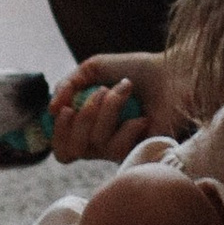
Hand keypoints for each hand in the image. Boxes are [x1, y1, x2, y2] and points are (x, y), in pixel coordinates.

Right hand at [51, 51, 187, 162]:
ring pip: (94, 144)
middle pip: (69, 152)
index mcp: (88, 126)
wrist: (173, 73)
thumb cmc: (137, 71)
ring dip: (108, 110)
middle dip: (82, 117)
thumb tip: (50, 109)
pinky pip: (118, 149)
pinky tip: (142, 116)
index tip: (64, 108)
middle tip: (100, 92)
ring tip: (126, 90)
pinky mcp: (137, 156)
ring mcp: (119, 151)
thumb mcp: (94, 68)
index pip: (60, 147)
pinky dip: (127, 125)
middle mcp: (101, 143)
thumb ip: (67, 83)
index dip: (57, 131)